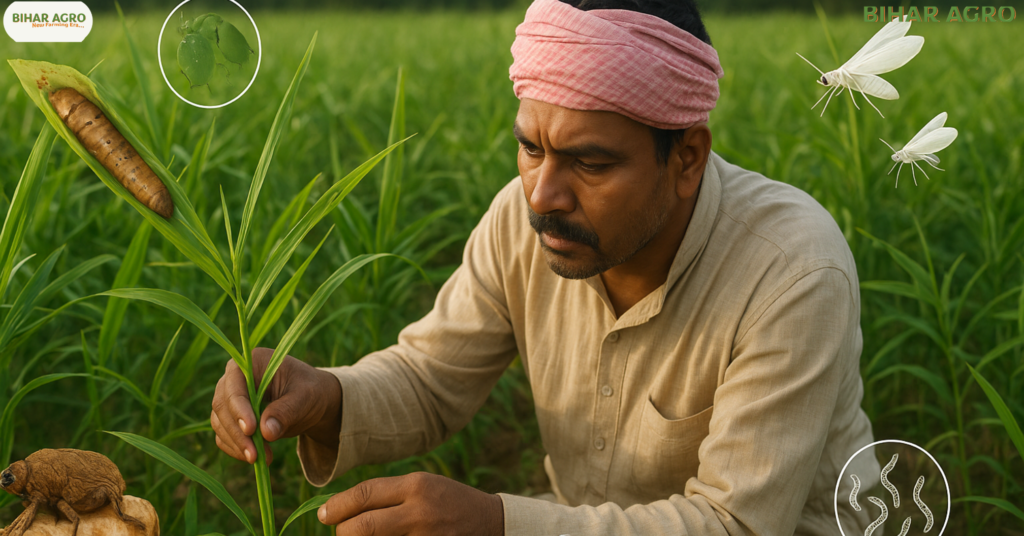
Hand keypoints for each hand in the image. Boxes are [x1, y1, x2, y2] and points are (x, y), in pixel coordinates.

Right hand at [211, 347, 341, 463]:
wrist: (310, 401)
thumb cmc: (309, 391)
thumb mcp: (306, 397)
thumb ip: (287, 410)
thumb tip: (266, 432)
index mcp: (251, 362)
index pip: (236, 386)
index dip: (240, 408)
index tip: (252, 430)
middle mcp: (233, 379)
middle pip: (223, 406)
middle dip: (237, 433)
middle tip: (255, 455)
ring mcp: (229, 399)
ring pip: (220, 423)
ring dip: (237, 444)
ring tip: (260, 459)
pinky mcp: (230, 418)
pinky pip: (224, 436)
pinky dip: (236, 449)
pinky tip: (255, 458)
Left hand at [317, 472, 503, 535]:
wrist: (491, 524)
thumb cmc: (448, 502)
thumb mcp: (421, 486)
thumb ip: (386, 495)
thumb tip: (340, 509)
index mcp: (416, 486)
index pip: (363, 495)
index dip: (336, 506)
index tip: (322, 514)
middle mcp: (419, 512)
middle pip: (361, 527)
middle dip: (343, 532)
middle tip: (341, 531)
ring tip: (364, 535)